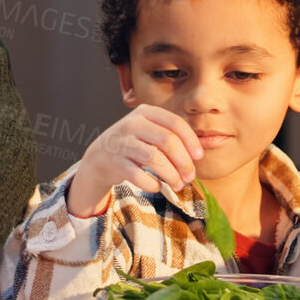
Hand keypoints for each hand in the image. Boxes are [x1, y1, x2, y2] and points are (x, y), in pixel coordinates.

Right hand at [66, 104, 201, 217]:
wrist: (100, 156)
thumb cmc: (133, 144)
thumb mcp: (150, 131)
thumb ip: (172, 136)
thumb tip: (199, 154)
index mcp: (145, 112)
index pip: (175, 123)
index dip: (191, 141)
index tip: (199, 157)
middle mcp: (132, 124)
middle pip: (167, 141)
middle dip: (183, 162)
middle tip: (190, 177)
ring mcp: (121, 142)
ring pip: (154, 158)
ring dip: (171, 175)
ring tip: (178, 185)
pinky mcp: (115, 162)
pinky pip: (138, 175)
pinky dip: (152, 183)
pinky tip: (158, 186)